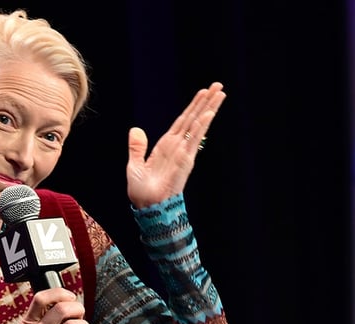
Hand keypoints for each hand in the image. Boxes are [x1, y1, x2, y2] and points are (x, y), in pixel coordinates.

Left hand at [125, 81, 225, 207]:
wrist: (146, 206)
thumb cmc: (141, 190)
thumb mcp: (135, 165)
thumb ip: (137, 148)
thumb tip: (136, 130)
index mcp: (166, 146)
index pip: (182, 121)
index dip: (193, 107)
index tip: (203, 92)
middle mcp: (178, 146)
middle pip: (194, 119)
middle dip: (206, 102)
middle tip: (218, 85)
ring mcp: (183, 152)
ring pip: (198, 125)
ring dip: (208, 108)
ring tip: (220, 93)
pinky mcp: (185, 160)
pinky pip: (194, 140)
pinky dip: (201, 126)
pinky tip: (208, 114)